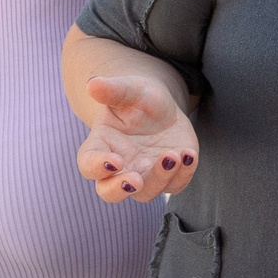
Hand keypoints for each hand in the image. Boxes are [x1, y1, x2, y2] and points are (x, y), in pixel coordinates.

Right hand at [75, 75, 200, 202]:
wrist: (161, 106)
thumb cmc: (137, 98)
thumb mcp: (128, 89)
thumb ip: (112, 89)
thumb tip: (92, 84)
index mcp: (100, 146)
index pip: (88, 164)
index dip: (98, 166)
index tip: (115, 161)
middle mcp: (119, 168)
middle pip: (109, 192)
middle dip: (121, 189)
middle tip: (137, 179)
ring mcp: (144, 176)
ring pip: (146, 193)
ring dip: (160, 178)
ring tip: (173, 154)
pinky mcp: (169, 177)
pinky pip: (175, 185)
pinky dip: (184, 174)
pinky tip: (189, 154)